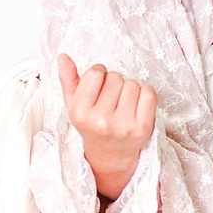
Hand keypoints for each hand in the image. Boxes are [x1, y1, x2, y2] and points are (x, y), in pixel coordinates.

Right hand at [58, 53, 157, 203]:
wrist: (110, 156)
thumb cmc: (92, 125)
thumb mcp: (75, 105)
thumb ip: (69, 80)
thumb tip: (63, 57)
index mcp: (80, 112)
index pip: (95, 72)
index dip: (99, 74)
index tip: (99, 85)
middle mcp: (101, 121)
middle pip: (115, 77)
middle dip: (114, 83)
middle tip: (111, 99)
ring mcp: (123, 126)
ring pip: (132, 84)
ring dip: (129, 89)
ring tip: (123, 103)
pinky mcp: (143, 128)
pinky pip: (149, 93)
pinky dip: (145, 94)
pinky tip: (137, 105)